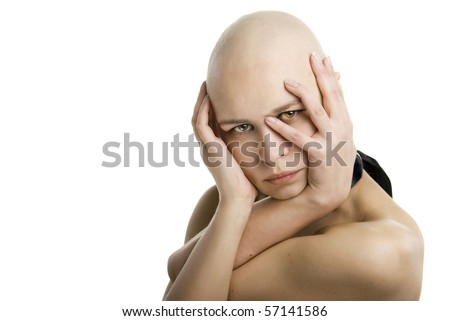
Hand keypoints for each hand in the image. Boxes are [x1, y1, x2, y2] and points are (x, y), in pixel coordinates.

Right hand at [192, 83, 257, 205]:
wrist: (239, 200)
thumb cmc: (247, 185)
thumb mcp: (249, 162)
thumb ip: (250, 149)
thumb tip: (266, 140)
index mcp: (215, 149)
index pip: (210, 123)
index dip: (212, 107)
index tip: (218, 93)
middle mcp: (207, 147)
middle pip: (201, 118)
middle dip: (203, 100)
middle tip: (208, 83)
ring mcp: (206, 148)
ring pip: (197, 119)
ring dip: (200, 101)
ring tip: (206, 85)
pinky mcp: (208, 149)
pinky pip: (201, 126)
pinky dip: (203, 111)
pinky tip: (208, 98)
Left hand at [265, 53, 355, 207]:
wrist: (331, 192)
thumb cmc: (330, 163)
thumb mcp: (337, 138)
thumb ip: (333, 118)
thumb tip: (329, 99)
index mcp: (345, 122)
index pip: (338, 93)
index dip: (330, 75)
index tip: (323, 56)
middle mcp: (342, 128)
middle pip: (331, 95)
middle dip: (321, 74)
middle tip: (311, 56)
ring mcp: (332, 141)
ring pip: (317, 111)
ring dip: (302, 94)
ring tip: (286, 81)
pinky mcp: (320, 154)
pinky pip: (300, 138)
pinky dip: (284, 129)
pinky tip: (269, 119)